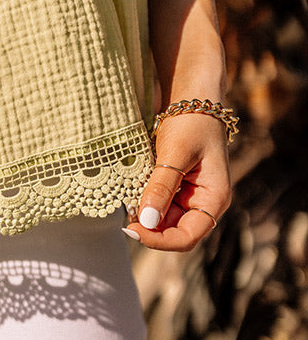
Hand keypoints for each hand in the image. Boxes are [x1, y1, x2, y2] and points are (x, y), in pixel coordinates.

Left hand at [123, 112, 231, 250]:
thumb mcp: (175, 153)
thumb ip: (161, 187)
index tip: (133, 230)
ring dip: (145, 218)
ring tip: (127, 204)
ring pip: (164, 223)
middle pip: (174, 233)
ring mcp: (190, 198)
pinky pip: (159, 207)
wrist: (193, 98)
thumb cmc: (191, 121)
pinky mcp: (177, 190)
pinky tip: (132, 196)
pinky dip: (144, 205)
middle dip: (149, 230)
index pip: (188, 237)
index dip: (160, 241)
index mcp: (214, 198)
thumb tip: (146, 221)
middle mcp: (204, 203)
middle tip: (124, 219)